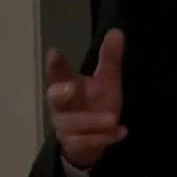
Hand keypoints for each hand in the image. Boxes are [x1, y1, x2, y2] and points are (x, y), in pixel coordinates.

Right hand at [45, 29, 127, 169]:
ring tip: (113, 118)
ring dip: (93, 122)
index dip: (55, 65)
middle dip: (60, 93)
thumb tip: (117, 31)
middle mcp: (61, 106)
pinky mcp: (75, 145)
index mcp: (66, 85)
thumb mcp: (106, 81)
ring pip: (73, 125)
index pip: (58, 73)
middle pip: (54, 99)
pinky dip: (104, 138)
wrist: (91, 142)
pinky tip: (122, 132)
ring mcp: (66, 127)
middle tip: (70, 87)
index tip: (54, 53)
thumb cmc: (95, 105)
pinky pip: (87, 143)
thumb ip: (109, 59)